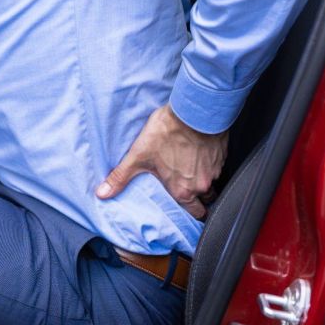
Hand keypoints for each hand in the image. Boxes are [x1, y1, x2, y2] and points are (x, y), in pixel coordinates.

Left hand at [95, 103, 227, 218]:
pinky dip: (208, 165)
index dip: (188, 214)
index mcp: (183, 190)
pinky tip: (197, 155)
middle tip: (186, 191)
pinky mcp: (221, 156)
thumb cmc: (167, 132)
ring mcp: (214, 170)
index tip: (182, 210)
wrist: (193, 111)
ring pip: (212, 184)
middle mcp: (202, 185)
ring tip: (189, 171)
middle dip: (198, 201)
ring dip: (202, 181)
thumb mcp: (138, 155)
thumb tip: (103, 193)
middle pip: (205, 202)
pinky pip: (217, 167)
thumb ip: (120, 177)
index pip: (193, 214)